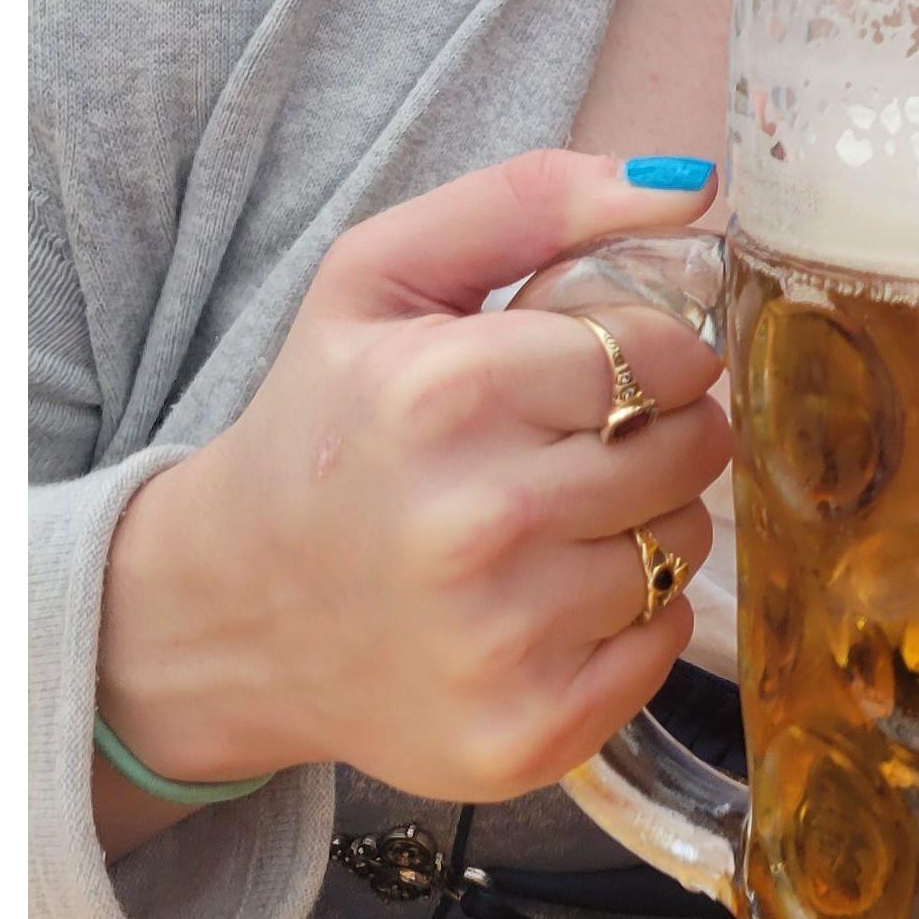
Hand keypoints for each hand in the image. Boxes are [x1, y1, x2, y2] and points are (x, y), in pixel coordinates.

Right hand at [93, 153, 729, 839]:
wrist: (229, 611)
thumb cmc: (326, 428)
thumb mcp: (381, 278)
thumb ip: (531, 201)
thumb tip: (689, 184)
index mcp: (443, 394)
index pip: (660, 356)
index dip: (658, 356)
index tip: (619, 369)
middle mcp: (475, 523)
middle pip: (687, 450)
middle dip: (658, 434)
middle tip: (582, 445)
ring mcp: (502, 642)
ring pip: (682, 546)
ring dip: (644, 525)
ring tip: (550, 523)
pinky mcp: (526, 734)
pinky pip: (663, 642)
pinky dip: (627, 617)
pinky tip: (545, 599)